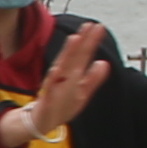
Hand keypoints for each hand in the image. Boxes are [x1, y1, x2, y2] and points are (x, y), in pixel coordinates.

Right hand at [12, 26, 112, 144]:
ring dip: (68, 53)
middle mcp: (63, 76)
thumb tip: (104, 63)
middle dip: (82, 41)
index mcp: (72, 74)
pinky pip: (50, 86)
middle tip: (89, 25)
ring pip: (62, 66)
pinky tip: (57, 68)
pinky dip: (53, 77)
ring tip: (75, 39)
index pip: (84, 55)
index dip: (91, 41)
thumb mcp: (82, 92)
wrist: (43, 122)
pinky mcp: (47, 97)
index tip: (99, 26)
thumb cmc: (62, 106)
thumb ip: (93, 78)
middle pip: (74, 56)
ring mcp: (54, 85)